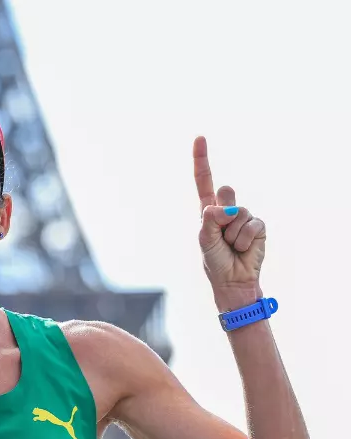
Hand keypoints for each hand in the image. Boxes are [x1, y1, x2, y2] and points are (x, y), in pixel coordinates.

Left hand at [193, 136, 265, 303]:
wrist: (233, 280)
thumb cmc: (215, 260)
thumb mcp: (204, 240)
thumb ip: (209, 220)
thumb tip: (224, 207)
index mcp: (207, 210)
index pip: (203, 181)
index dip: (201, 159)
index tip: (199, 137)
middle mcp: (226, 209)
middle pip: (225, 192)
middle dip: (222, 213)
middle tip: (221, 234)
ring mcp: (244, 216)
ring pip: (238, 212)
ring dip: (232, 234)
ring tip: (230, 246)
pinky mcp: (258, 226)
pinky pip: (252, 225)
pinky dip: (244, 240)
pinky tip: (243, 249)